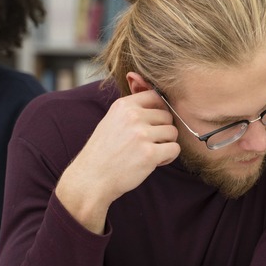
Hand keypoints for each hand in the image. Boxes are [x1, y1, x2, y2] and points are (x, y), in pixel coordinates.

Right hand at [55, 87, 179, 232]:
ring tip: (148, 153)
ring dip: (165, 144)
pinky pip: (174, 149)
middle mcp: (133, 116)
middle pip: (167, 116)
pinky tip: (153, 162)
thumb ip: (131, 108)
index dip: (159, 111)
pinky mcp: (149, 153)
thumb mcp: (112, 121)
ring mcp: (142, 134)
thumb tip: (146, 86)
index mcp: (123, 106)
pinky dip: (168, 157)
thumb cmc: (104, 152)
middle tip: (148, 144)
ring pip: (172, 132)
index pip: (155, 96)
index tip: (152, 124)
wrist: (91, 179)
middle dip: (162, 131)